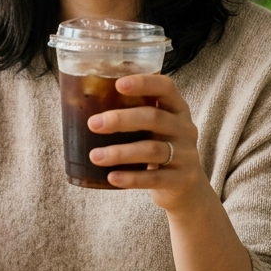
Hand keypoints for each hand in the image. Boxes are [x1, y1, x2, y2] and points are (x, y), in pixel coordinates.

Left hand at [87, 74, 216, 217]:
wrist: (186, 187)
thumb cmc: (160, 147)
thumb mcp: (154, 127)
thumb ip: (133, 113)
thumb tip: (83, 103)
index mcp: (177, 108)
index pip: (165, 87)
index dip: (144, 83)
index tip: (118, 84)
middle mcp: (184, 128)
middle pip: (154, 118)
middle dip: (121, 120)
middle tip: (93, 124)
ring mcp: (186, 155)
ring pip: (152, 150)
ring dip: (120, 152)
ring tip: (95, 156)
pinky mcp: (181, 180)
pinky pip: (154, 178)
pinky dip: (131, 178)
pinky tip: (111, 177)